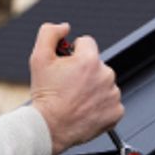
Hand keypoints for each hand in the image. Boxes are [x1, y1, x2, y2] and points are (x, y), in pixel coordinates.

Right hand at [28, 22, 123, 154]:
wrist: (49, 127)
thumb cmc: (45, 95)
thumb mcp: (38, 58)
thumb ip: (49, 33)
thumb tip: (64, 27)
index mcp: (89, 60)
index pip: (86, 43)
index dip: (74, 52)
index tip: (67, 66)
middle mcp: (105, 75)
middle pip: (96, 64)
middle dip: (84, 71)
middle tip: (68, 86)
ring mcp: (113, 95)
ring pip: (104, 83)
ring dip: (93, 88)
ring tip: (76, 99)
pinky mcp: (116, 111)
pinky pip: (111, 102)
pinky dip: (101, 105)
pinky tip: (86, 110)